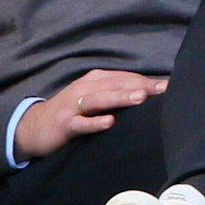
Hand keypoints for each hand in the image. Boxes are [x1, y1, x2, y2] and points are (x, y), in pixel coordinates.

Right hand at [14, 69, 167, 162]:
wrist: (34, 127)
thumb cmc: (72, 112)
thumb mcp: (94, 98)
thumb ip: (117, 94)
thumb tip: (149, 94)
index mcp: (95, 80)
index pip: (125, 78)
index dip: (147, 81)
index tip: (169, 85)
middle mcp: (85, 87)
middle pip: (116, 85)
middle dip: (140, 86)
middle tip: (163, 89)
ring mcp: (74, 105)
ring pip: (99, 99)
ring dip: (120, 98)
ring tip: (140, 98)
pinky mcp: (65, 124)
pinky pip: (81, 123)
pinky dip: (94, 122)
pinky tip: (108, 122)